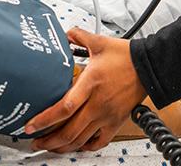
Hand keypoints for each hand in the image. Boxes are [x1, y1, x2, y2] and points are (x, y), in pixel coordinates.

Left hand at [25, 27, 146, 152]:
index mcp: (91, 83)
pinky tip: (78, 146)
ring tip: (51, 147)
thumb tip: (65, 33)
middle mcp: (98, 103)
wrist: (149, 66)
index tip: (31, 126)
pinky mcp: (116, 121)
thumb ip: (79, 36)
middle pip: (69, 131)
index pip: (64, 107)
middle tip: (35, 141)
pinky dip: (86, 147)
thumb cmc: (127, 56)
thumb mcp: (99, 42)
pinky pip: (100, 141)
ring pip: (81, 140)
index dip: (45, 120)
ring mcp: (107, 115)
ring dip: (63, 147)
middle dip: (48, 140)